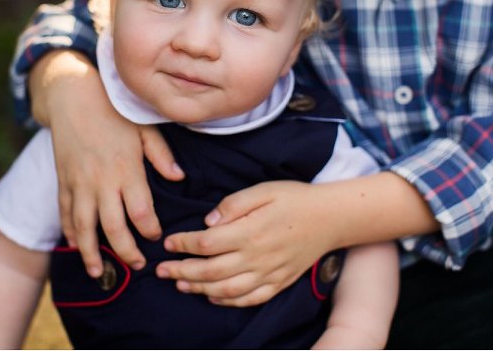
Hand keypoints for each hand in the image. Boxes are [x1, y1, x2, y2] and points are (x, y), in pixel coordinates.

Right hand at [31, 50, 183, 276]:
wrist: (73, 97)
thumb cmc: (114, 111)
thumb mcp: (144, 127)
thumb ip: (161, 155)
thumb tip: (180, 177)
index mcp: (126, 169)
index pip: (141, 211)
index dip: (150, 230)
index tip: (157, 237)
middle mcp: (102, 181)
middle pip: (114, 227)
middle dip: (126, 251)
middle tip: (137, 264)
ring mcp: (79, 183)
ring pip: (84, 227)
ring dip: (91, 253)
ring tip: (100, 272)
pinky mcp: (63, 181)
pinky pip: (65, 213)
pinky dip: (70, 232)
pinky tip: (77, 246)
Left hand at [156, 181, 334, 305]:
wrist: (331, 218)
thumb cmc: (294, 199)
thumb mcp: (262, 190)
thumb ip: (232, 206)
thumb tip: (208, 223)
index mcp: (250, 232)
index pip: (206, 244)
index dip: (183, 244)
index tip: (169, 243)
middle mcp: (257, 258)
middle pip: (210, 271)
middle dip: (181, 271)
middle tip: (161, 271)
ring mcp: (268, 274)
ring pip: (226, 290)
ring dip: (199, 289)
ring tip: (180, 285)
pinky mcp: (279, 283)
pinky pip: (249, 300)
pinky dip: (228, 301)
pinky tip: (213, 297)